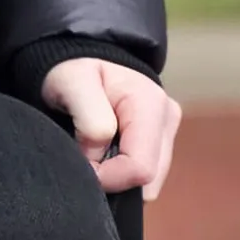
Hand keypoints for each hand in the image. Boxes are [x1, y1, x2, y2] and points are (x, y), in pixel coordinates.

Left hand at [41, 58, 181, 198]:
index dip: (108, 178)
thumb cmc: (74, 68)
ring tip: (93, 154)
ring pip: (148, 182)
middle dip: (113, 180)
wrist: (80, 58)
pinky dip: (121, 174)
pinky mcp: (159, 141)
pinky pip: (144, 174)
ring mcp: (166, 132)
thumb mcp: (73, 83)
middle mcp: (166, 120)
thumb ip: (90, 122)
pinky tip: (103, 158)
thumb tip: (99, 159)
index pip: (141, 169)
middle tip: (84, 160)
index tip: (80, 167)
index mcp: (150, 105)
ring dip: (118, 178)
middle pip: (148, 181)